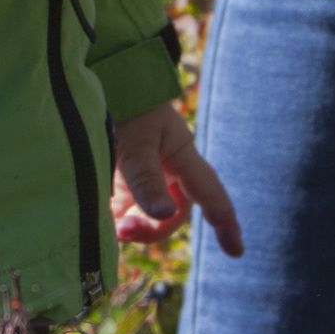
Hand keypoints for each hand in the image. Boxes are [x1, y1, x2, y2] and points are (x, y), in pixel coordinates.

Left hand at [111, 103, 242, 253]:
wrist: (98, 82)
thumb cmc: (124, 105)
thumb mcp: (135, 142)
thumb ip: (146, 179)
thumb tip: (165, 214)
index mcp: (181, 157)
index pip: (210, 194)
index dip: (225, 222)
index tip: (236, 251)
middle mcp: (166, 171)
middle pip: (172, 214)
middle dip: (152, 229)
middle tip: (123, 232)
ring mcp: (143, 177)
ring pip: (146, 216)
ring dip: (131, 227)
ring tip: (109, 226)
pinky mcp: (119, 181)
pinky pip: (123, 210)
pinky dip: (113, 220)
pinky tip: (99, 218)